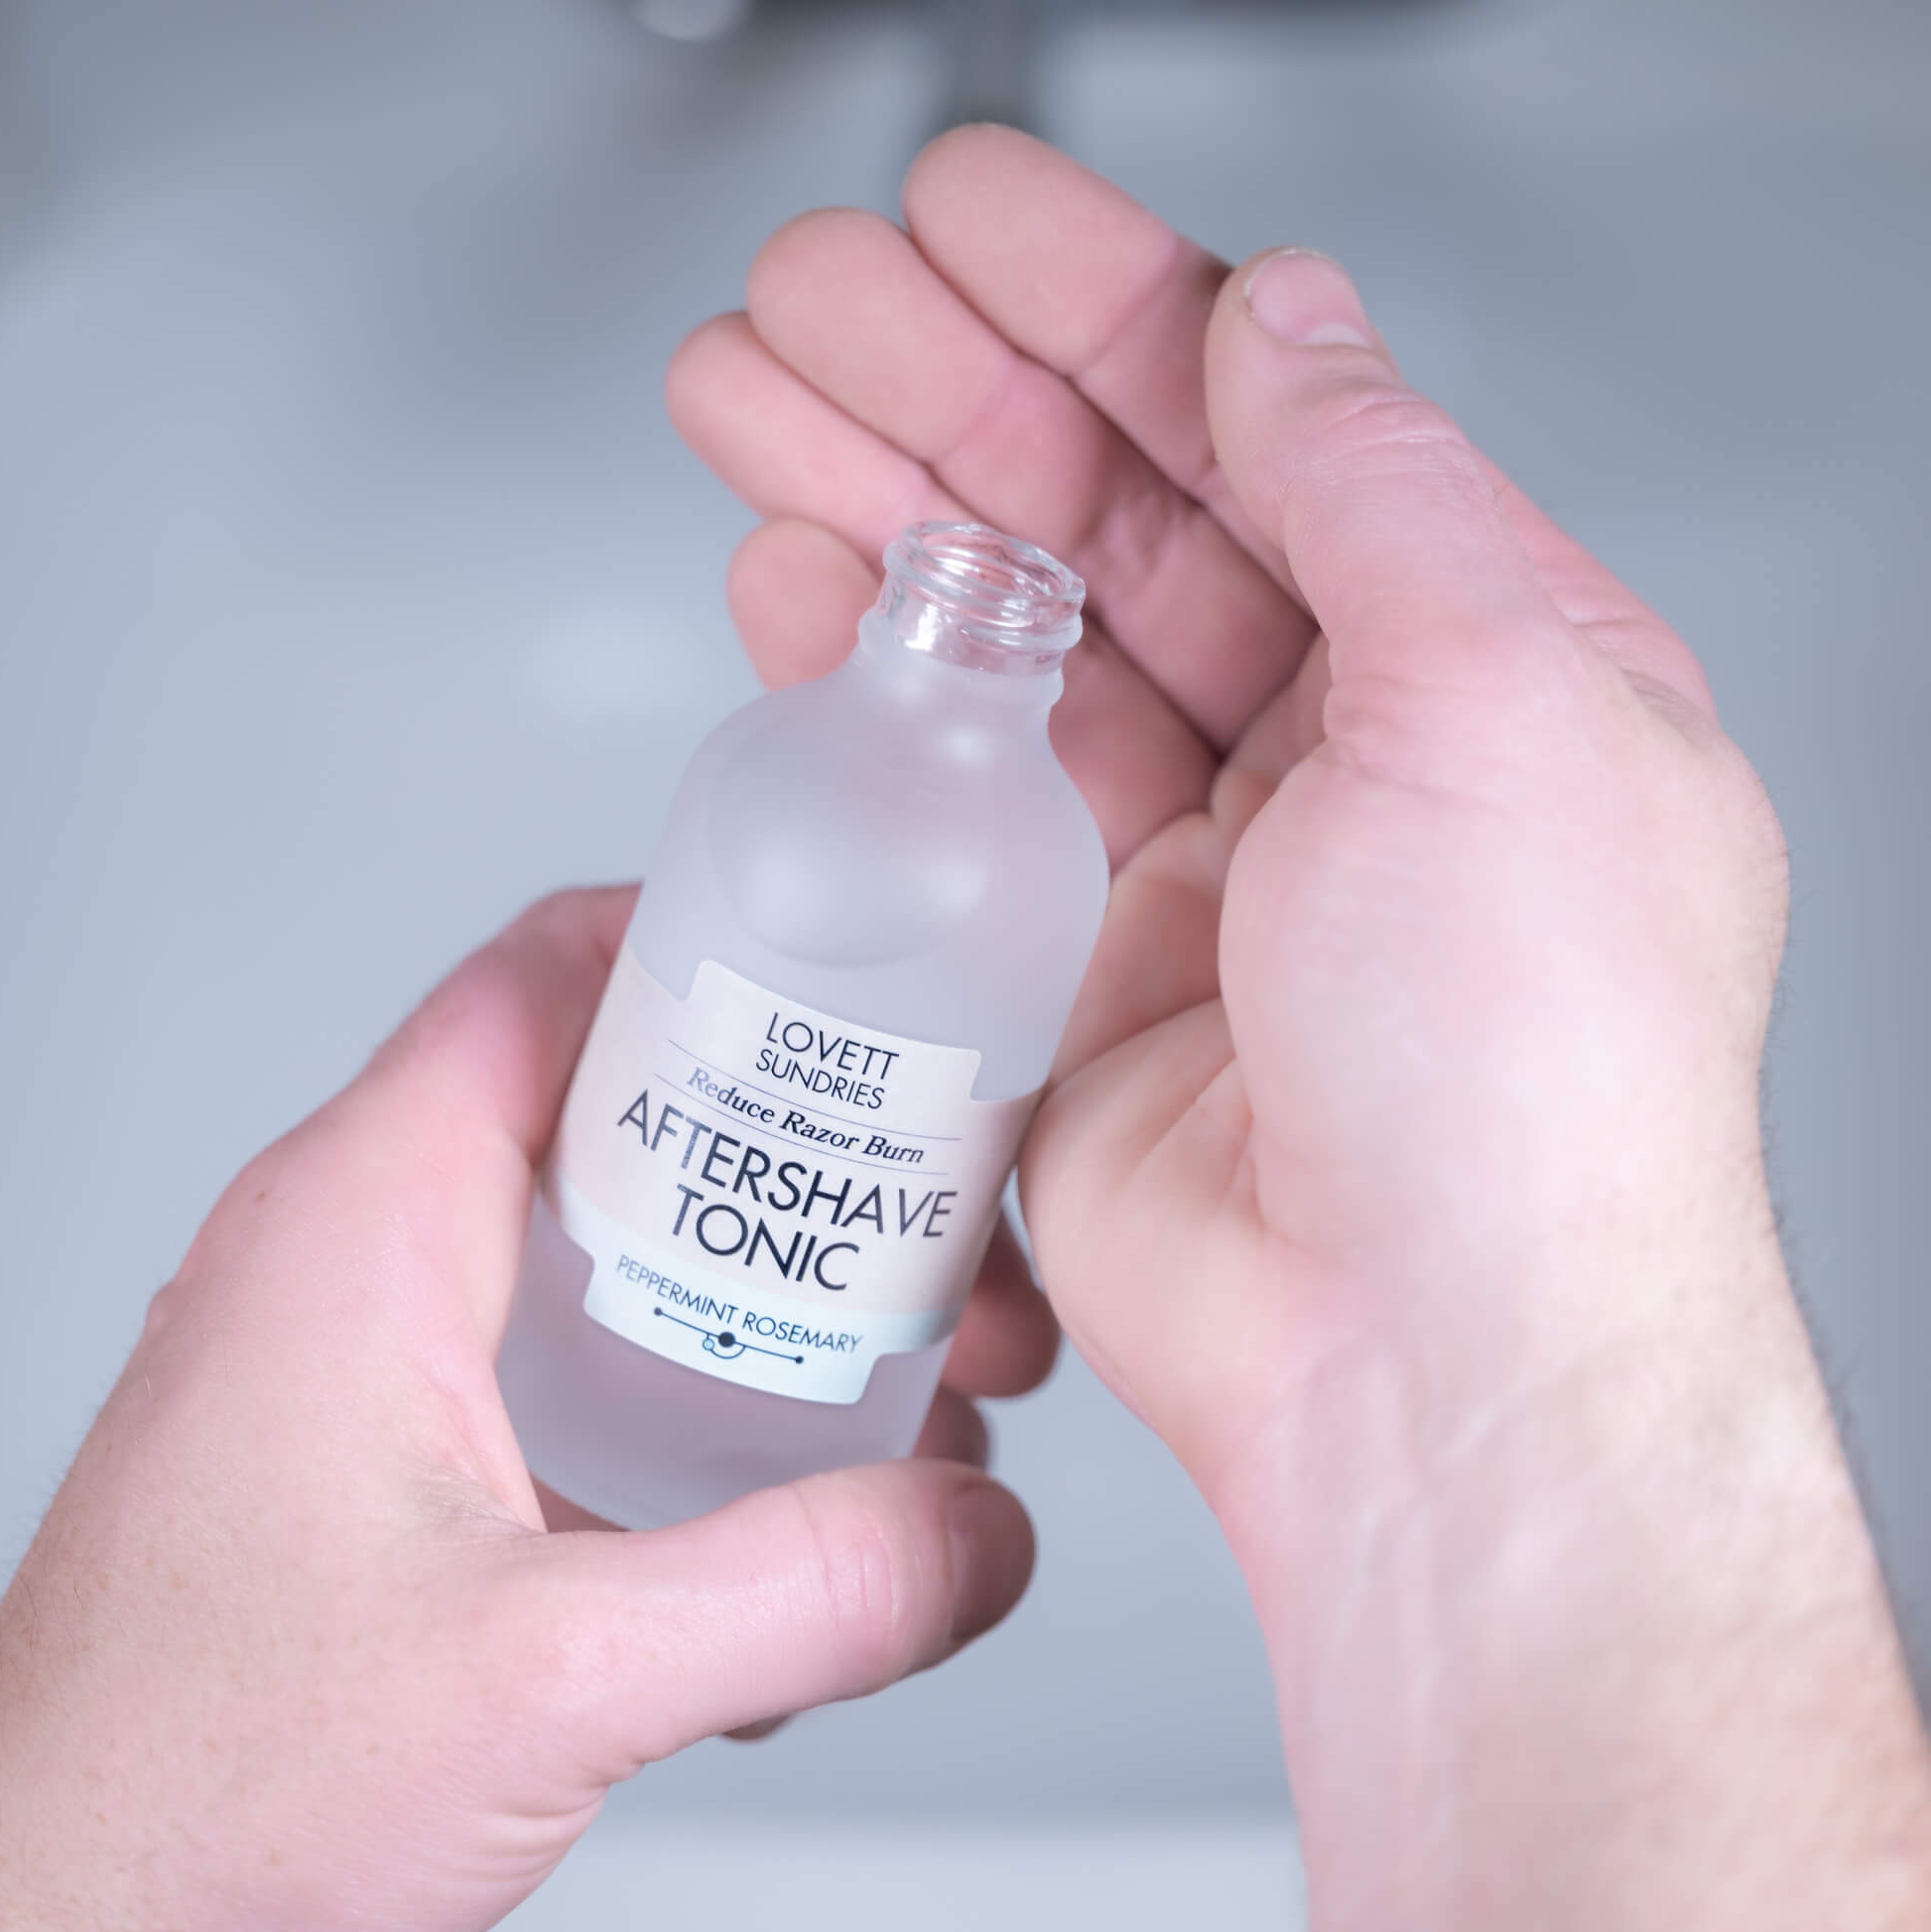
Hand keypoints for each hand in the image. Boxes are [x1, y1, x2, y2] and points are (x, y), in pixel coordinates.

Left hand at [0, 889, 1041, 1931]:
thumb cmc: (185, 1793)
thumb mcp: (544, 1680)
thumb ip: (797, 1597)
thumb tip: (976, 1532)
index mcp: (363, 1221)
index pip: (549, 978)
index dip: (715, 949)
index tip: (861, 988)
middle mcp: (360, 1261)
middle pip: (617, 1117)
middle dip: (801, 1172)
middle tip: (939, 1234)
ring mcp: (375, 1363)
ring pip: (608, 1253)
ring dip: (765, 1304)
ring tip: (909, 1386)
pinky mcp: (398, 1467)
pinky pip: (578, 1371)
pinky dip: (699, 1405)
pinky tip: (787, 1527)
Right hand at [669, 127, 1930, 1931]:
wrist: (1420, 1363)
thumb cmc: (1530, 1082)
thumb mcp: (1508, 704)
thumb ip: (1380, 488)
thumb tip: (1291, 324)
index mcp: (1462, 673)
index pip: (1264, 429)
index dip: (1109, 301)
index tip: (974, 217)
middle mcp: (1326, 762)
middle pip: (1107, 518)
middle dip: (947, 388)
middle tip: (814, 296)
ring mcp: (1186, 869)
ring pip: (1005, 641)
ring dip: (877, 508)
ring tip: (754, 400)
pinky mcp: (1067, 976)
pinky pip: (945, 797)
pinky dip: (860, 687)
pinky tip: (790, 592)